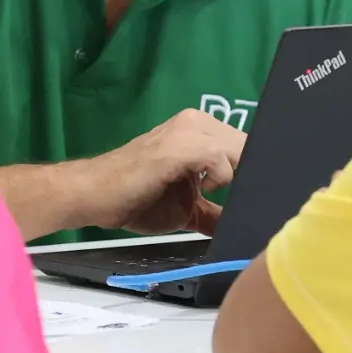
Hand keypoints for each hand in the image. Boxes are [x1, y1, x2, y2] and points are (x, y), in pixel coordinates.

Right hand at [96, 110, 247, 235]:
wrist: (95, 196)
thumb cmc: (136, 200)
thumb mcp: (186, 210)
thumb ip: (214, 214)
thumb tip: (243, 230)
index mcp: (200, 131)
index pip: (247, 144)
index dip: (256, 168)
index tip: (256, 193)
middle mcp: (196, 122)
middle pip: (250, 145)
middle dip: (251, 174)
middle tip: (233, 200)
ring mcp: (188, 130)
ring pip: (240, 147)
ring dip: (236, 177)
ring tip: (212, 193)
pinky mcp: (179, 145)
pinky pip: (220, 157)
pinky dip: (220, 178)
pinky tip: (201, 188)